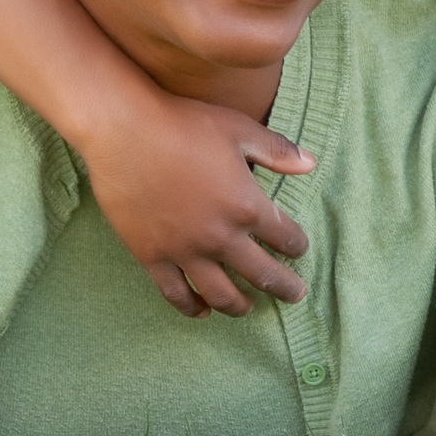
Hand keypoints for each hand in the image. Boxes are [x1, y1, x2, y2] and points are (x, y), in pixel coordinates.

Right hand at [79, 77, 314, 316]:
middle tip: (295, 295)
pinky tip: (202, 311)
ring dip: (240, 306)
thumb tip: (311, 164)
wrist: (124, 131)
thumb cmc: (184, 124)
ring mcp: (185, 250)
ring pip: (221, 295)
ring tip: (249, 308)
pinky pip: (176, 293)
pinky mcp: (152, 256)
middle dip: (284, 288)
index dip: (297, 245)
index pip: (285, 237)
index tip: (299, 249)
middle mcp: (220, 236)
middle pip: (262, 275)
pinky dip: (191, 308)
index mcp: (247, 206)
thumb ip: (277, 151)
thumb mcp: (239, 130)